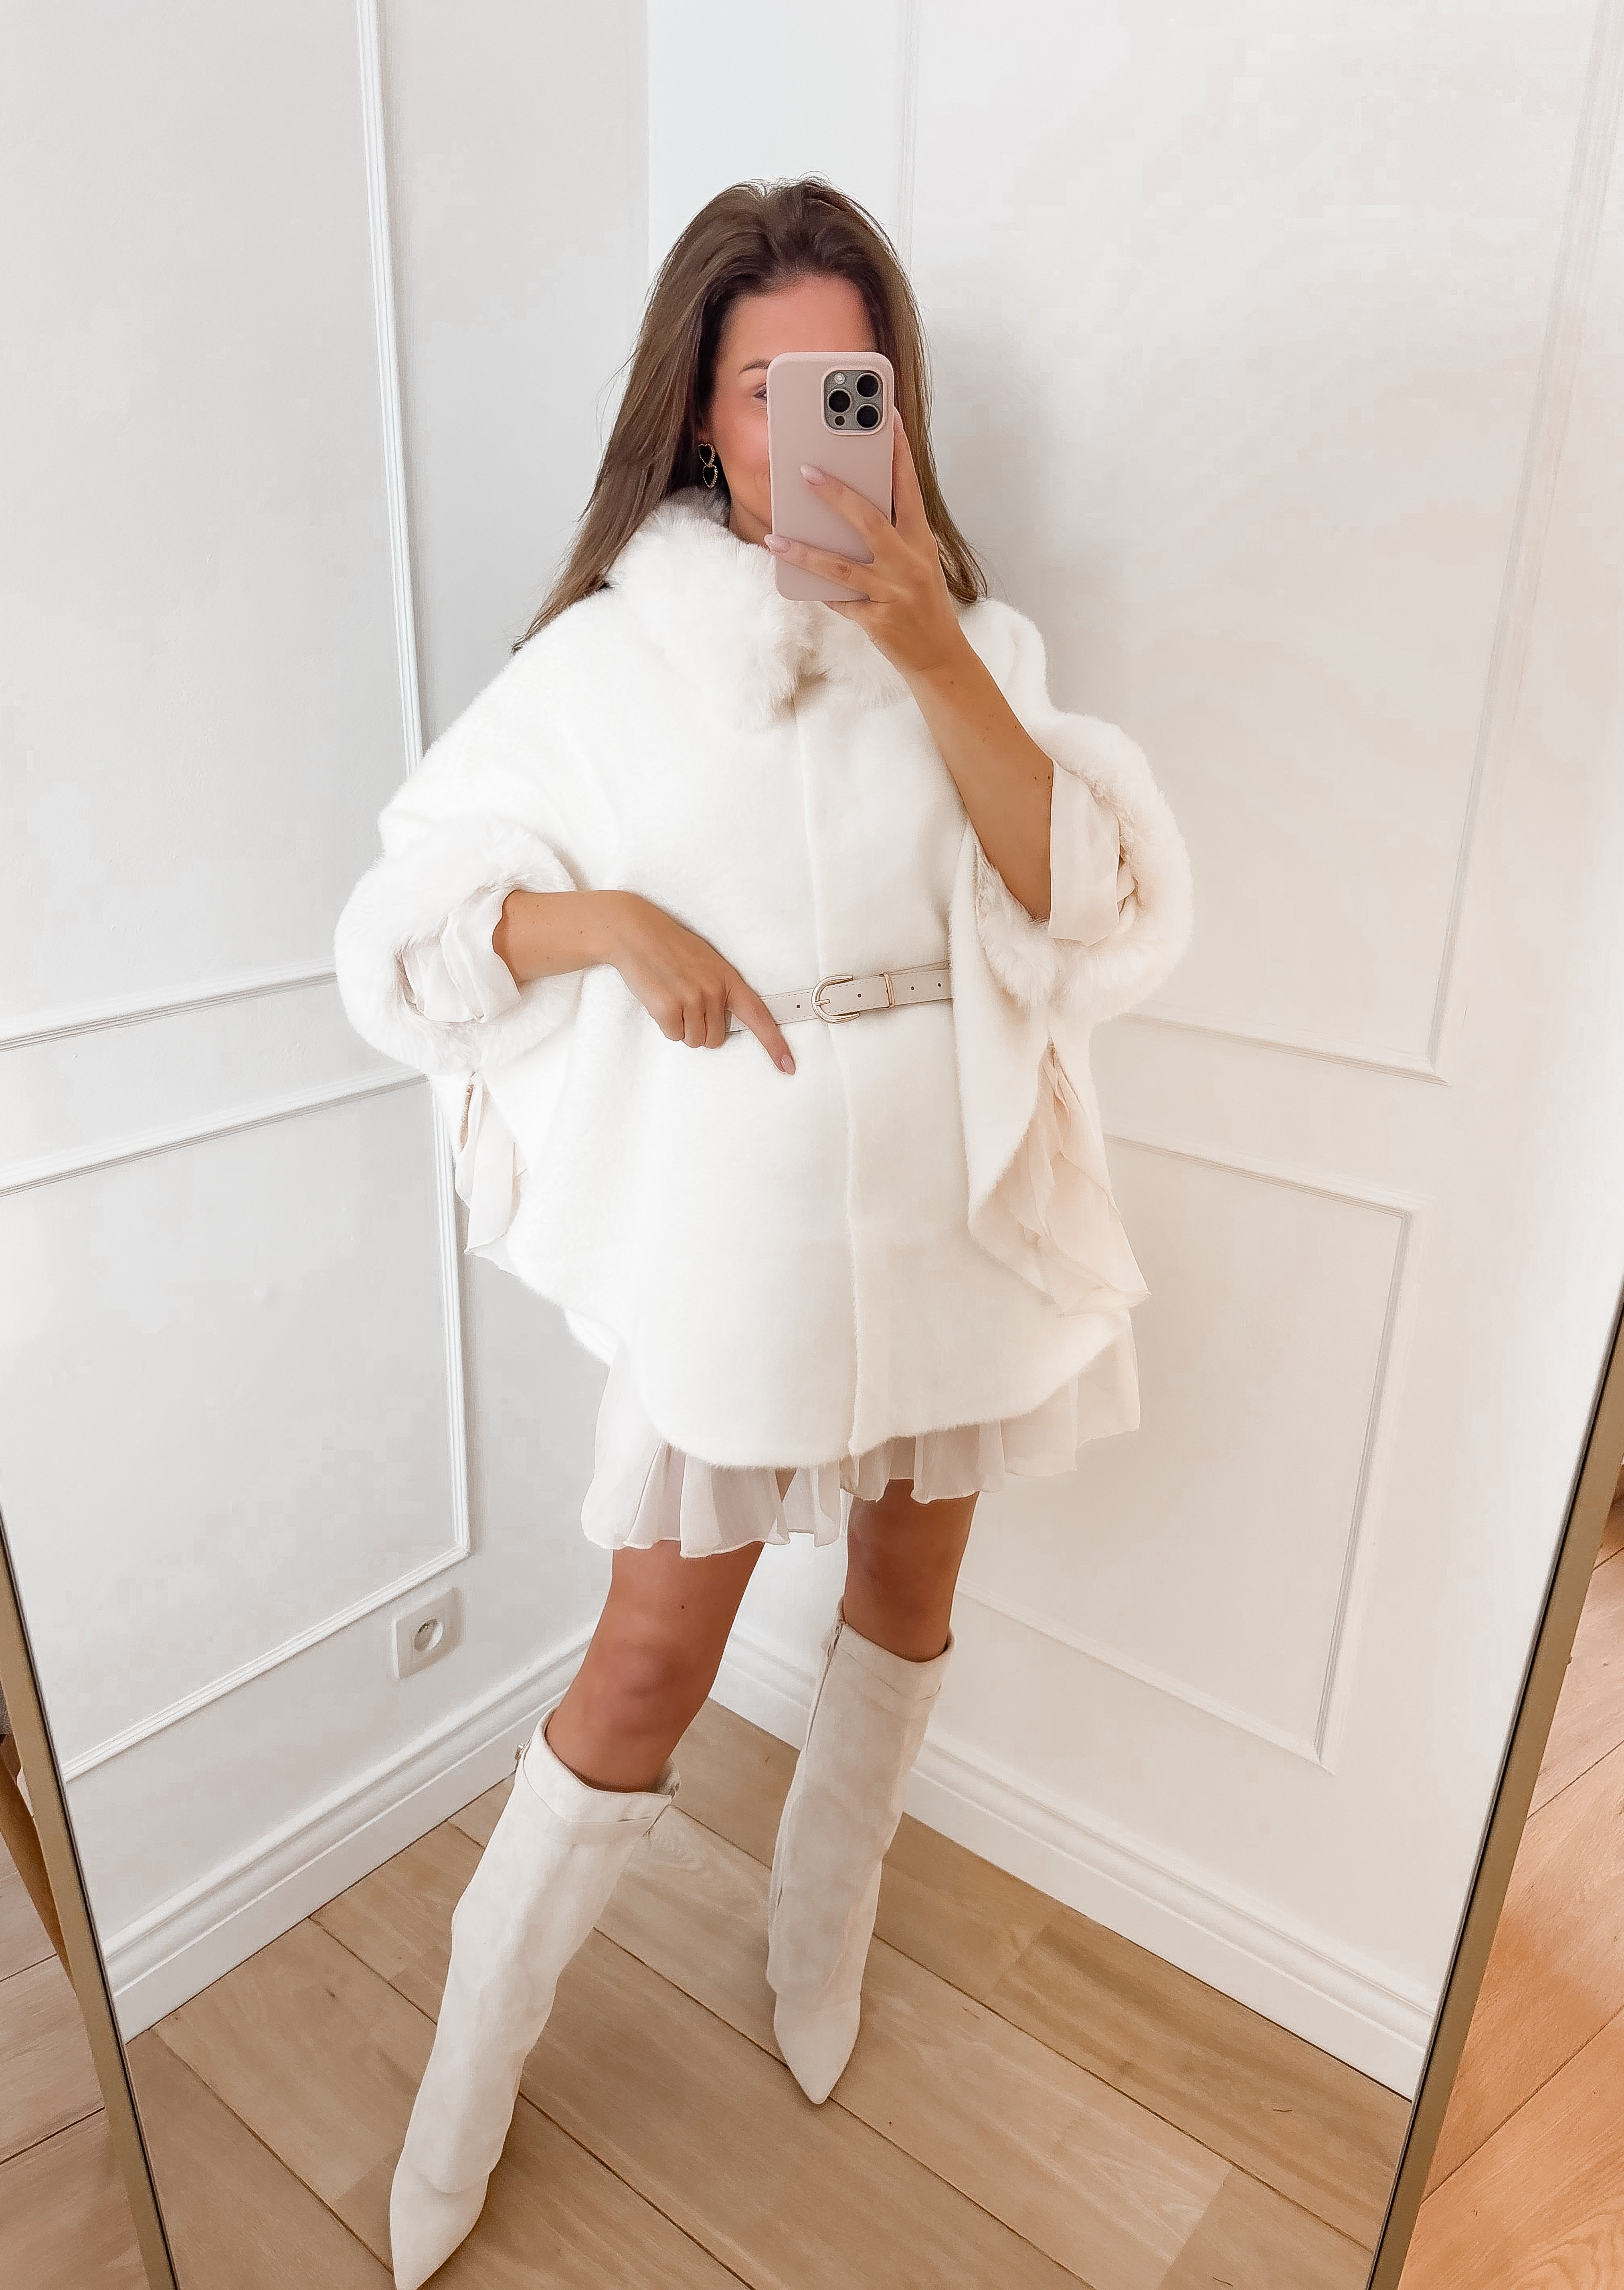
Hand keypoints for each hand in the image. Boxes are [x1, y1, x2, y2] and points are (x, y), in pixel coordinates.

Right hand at [610, 895, 795, 1073]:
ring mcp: (692, 1000)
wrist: (637, 933)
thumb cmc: (672, 949)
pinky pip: (674, 1036)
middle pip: (716, 1039)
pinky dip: (666, 1025)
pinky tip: (660, 1000)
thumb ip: (722, 991)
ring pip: (695, 1040)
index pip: (759, 1017)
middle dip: (700, 1028)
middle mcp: (714, 991)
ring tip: (672, 998)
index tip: (788, 1066)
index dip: (775, 1044)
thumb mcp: (708, 963)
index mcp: (729, 980)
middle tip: (685, 1000)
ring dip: (682, 1027)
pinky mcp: (668, 1009)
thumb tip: (724, 1021)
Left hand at [763, 411, 967, 679]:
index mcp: (921, 540)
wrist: (939, 655)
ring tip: (776, 539)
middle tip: (805, 471)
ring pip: (842, 567)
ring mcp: (893, 593)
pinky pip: (839, 602)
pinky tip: (795, 579)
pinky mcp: (878, 620)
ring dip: (805, 552)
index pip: (910, 488)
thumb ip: (891, 533)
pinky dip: (819, 591)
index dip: (898, 452)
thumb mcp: (917, 560)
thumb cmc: (922, 601)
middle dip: (836, 494)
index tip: (886, 418)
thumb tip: (849, 505)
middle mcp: (909, 562)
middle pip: (869, 520)